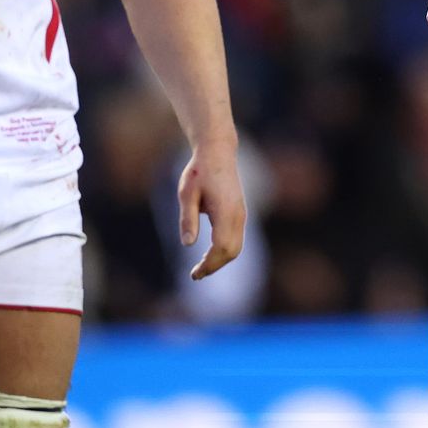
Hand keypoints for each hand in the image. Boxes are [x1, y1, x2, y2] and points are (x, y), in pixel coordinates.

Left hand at [176, 147, 246, 279]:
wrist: (218, 153)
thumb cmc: (199, 171)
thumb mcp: (186, 193)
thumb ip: (188, 218)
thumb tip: (187, 244)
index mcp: (226, 211)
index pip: (221, 247)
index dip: (209, 264)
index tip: (194, 274)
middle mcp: (238, 215)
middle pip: (231, 252)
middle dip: (214, 266)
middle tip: (195, 274)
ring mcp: (241, 214)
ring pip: (236, 247)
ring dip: (220, 260)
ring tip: (201, 268)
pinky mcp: (240, 213)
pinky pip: (236, 240)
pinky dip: (225, 251)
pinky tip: (209, 254)